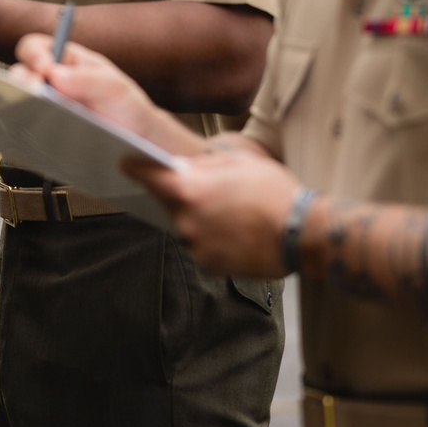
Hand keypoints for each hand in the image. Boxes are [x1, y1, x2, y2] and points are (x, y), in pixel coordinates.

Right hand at [13, 33, 203, 156]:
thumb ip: (88, 79)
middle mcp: (50, 82)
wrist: (137, 140)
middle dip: (21, 80)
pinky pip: (26, 127)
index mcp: (65, 61)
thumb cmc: (127, 105)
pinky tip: (34, 131)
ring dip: (20, 104)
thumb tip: (55, 74)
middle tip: (33, 92)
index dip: (33, 54)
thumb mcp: (115, 86)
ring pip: (17, 101)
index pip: (36, 47)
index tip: (42, 67)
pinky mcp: (43, 130)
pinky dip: (24, 128)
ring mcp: (45, 107)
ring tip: (35, 111)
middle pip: (20, 73)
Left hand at [127, 143, 299, 276]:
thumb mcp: (238, 162)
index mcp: (190, 190)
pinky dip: (211, 239)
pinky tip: (235, 231)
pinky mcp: (211, 265)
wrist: (301, 232)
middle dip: (182, 195)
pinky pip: (202, 247)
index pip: (148, 177)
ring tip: (230, 212)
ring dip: (199, 219)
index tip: (126, 163)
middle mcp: (186, 220)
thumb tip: (182, 165)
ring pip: (187, 226)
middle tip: (207, 189)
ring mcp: (197, 246)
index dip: (136, 168)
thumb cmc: (273, 191)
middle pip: (169, 203)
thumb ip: (203, 165)